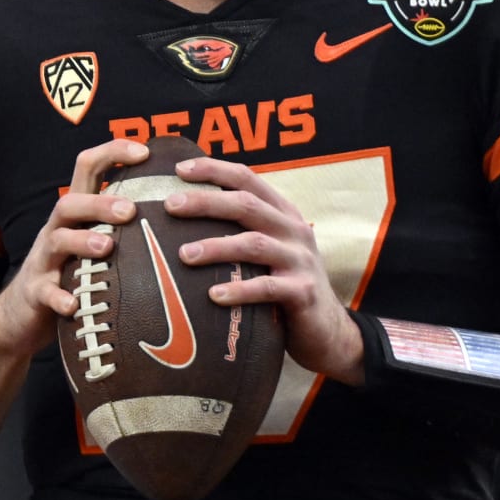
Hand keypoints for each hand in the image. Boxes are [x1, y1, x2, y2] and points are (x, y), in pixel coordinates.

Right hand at [0, 138, 145, 355]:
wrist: (20, 315)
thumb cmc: (71, 273)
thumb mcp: (92, 242)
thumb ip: (121, 223)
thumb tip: (178, 207)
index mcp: (76, 214)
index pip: (88, 168)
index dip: (113, 153)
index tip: (145, 152)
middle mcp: (57, 230)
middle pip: (70, 203)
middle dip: (100, 203)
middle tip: (131, 211)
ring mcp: (44, 260)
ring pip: (57, 240)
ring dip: (82, 241)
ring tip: (107, 248)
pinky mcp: (36, 292)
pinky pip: (45, 291)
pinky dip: (60, 297)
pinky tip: (74, 305)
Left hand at [162, 154, 364, 383]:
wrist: (328, 330)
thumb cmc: (284, 284)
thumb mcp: (268, 249)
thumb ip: (239, 230)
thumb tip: (182, 215)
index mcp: (282, 213)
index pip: (247, 179)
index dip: (214, 170)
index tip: (179, 169)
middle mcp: (293, 230)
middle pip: (246, 205)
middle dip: (206, 202)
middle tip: (170, 205)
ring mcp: (301, 260)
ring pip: (254, 244)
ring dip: (216, 247)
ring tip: (185, 254)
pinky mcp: (304, 293)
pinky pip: (268, 288)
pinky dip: (240, 290)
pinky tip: (214, 296)